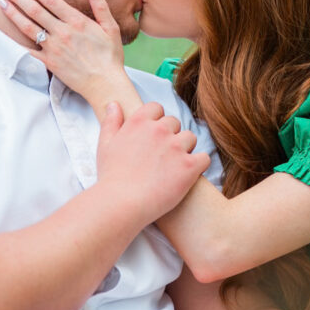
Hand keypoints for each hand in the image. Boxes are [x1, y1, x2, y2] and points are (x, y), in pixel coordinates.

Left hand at [0, 0, 128, 107]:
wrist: (104, 84)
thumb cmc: (110, 57)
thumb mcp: (111, 28)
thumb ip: (100, 6)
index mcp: (77, 22)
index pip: (51, 0)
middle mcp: (62, 32)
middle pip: (35, 11)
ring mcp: (54, 48)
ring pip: (28, 27)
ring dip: (14, 14)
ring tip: (2, 4)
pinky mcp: (49, 62)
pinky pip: (29, 50)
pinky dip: (17, 41)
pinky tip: (6, 32)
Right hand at [97, 101, 208, 221]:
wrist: (121, 204)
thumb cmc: (111, 177)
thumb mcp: (105, 145)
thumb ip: (112, 122)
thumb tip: (115, 105)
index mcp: (139, 122)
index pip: (157, 108)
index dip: (156, 122)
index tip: (152, 138)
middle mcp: (160, 130)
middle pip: (175, 123)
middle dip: (170, 136)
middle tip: (161, 157)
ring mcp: (176, 147)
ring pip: (191, 138)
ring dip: (185, 149)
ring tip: (173, 167)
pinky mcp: (189, 166)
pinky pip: (204, 158)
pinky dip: (198, 166)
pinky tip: (187, 175)